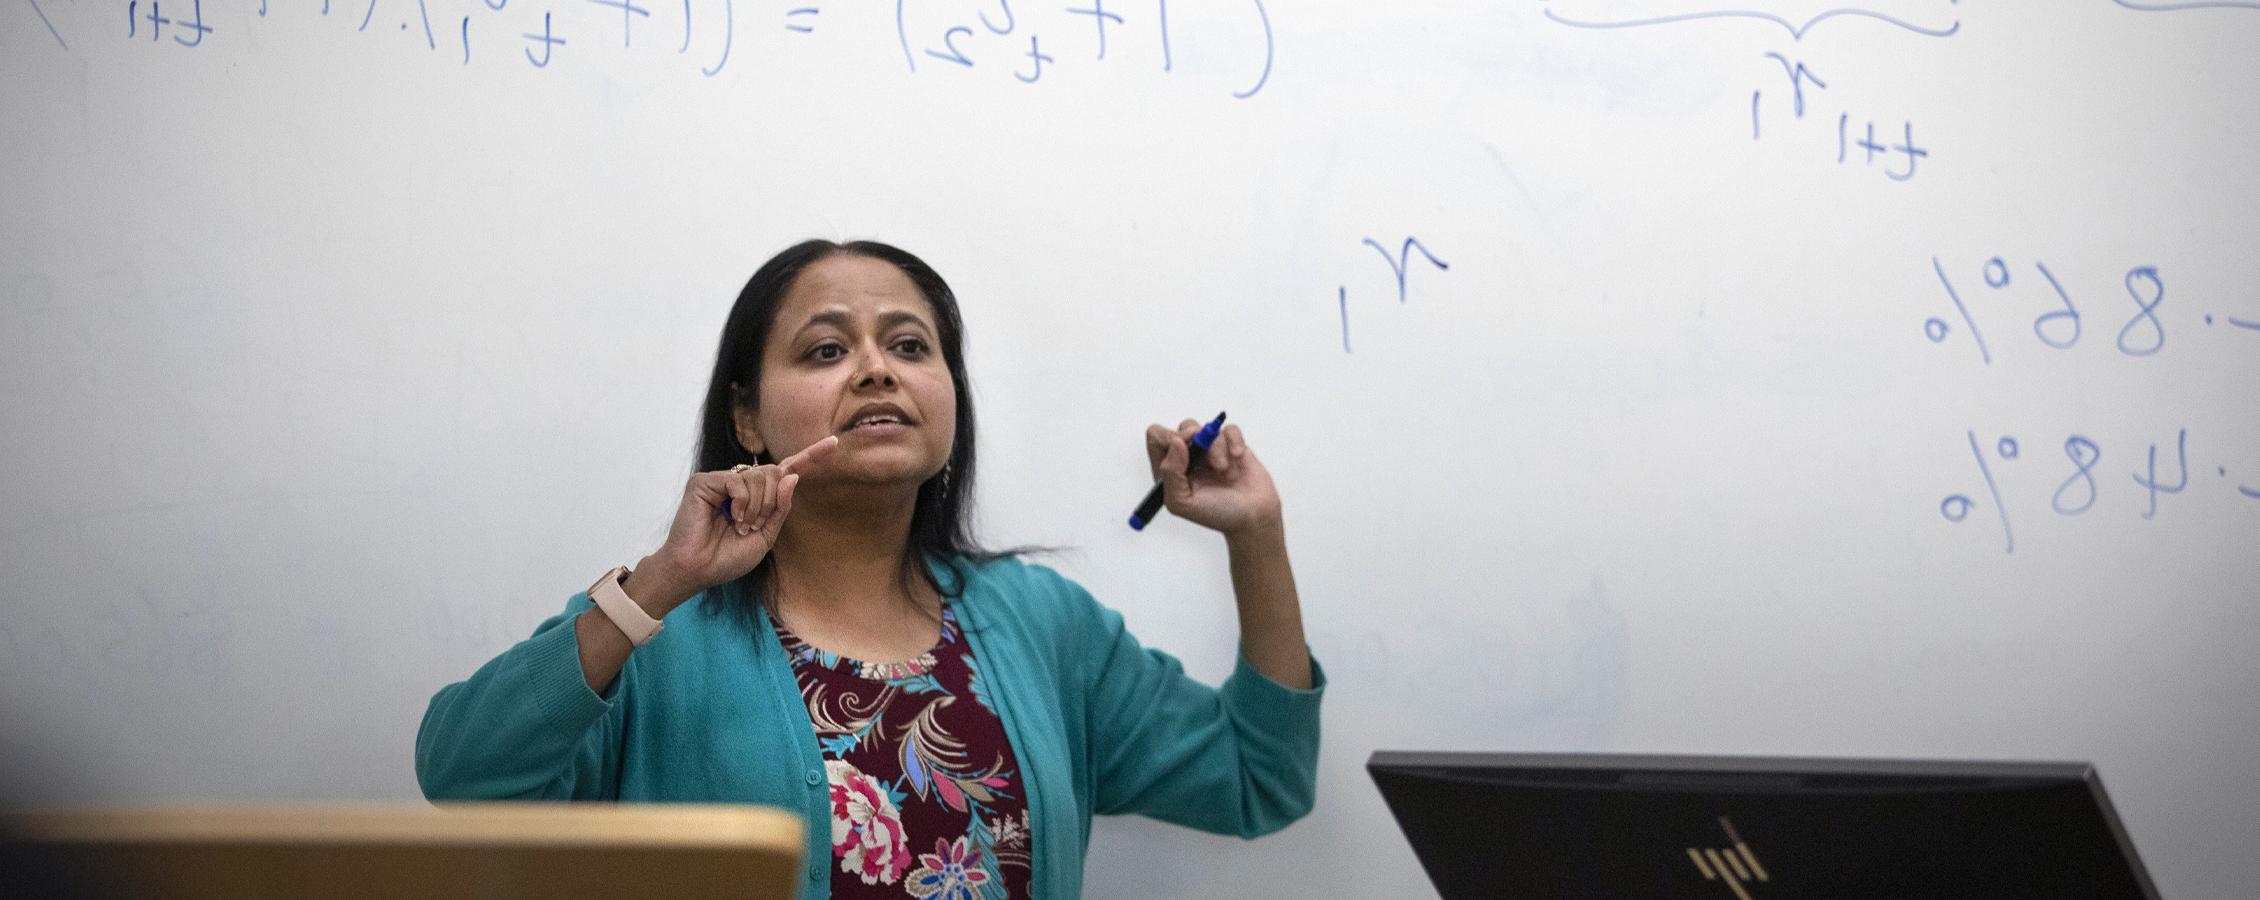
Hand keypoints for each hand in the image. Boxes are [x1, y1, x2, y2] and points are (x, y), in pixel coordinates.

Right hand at [634, 436, 839, 611]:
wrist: (699, 570)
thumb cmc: (727, 559)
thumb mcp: (766, 536)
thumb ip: (781, 508)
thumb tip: (791, 476)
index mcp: (757, 497)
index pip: (787, 472)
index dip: (810, 457)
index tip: (834, 443)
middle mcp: (740, 484)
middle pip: (775, 472)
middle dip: (772, 503)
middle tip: (753, 526)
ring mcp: (722, 481)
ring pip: (760, 475)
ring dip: (757, 507)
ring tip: (740, 526)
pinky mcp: (705, 481)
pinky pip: (739, 480)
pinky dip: (741, 502)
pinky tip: (730, 518)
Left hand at [1144, 419, 1281, 536]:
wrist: (1252, 516)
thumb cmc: (1216, 513)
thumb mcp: (1182, 503)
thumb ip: (1170, 473)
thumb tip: (1176, 442)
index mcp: (1171, 469)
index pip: (1157, 437)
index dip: (1167, 440)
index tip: (1183, 453)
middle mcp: (1189, 456)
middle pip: (1184, 427)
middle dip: (1195, 441)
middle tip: (1207, 459)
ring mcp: (1211, 448)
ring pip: (1207, 429)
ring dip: (1217, 450)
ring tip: (1225, 472)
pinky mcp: (1231, 444)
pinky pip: (1229, 429)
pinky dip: (1234, 442)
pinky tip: (1238, 459)